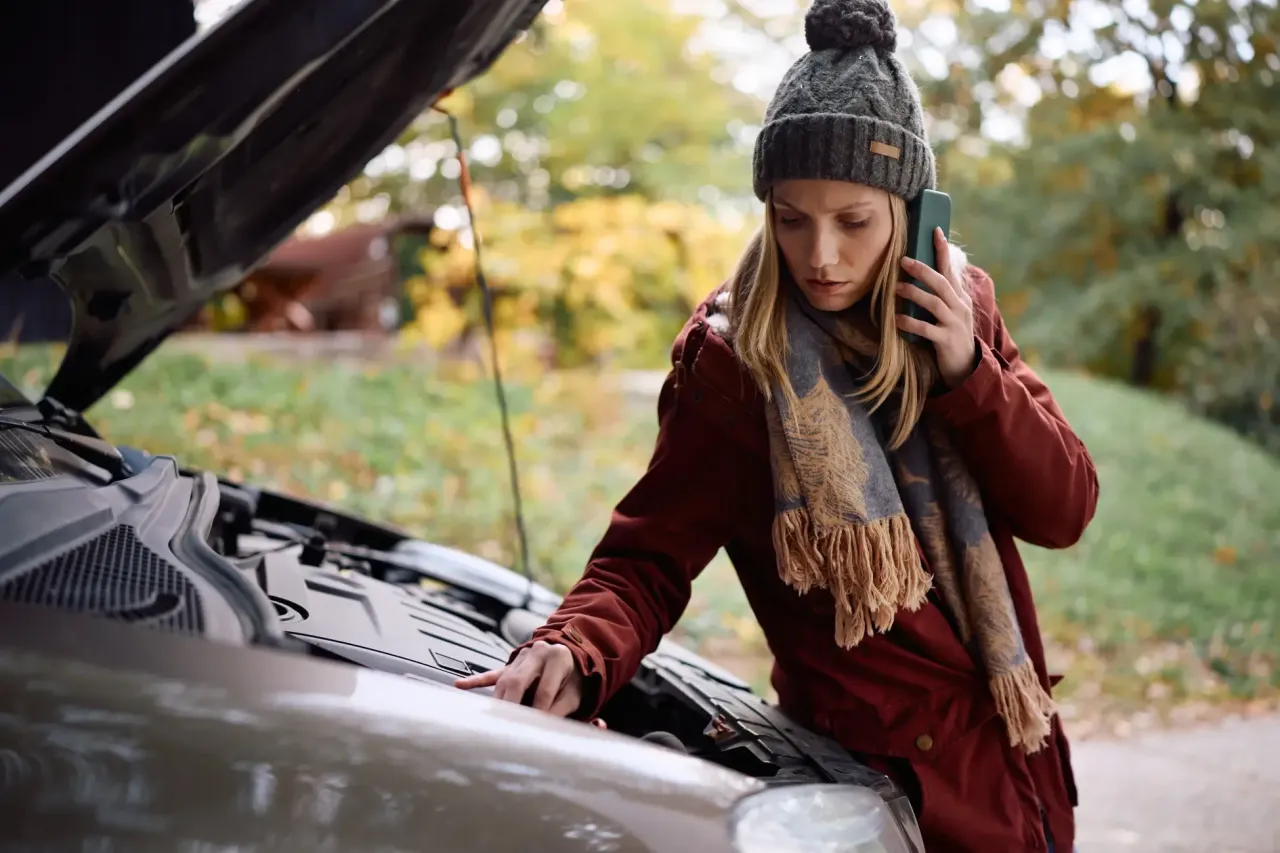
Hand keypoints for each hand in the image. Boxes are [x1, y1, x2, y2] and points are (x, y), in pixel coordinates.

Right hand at [455, 639, 590, 717]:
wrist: (570, 657)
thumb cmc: (572, 680)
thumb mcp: (573, 694)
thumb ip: (559, 710)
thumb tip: (542, 728)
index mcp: (557, 658)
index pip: (545, 688)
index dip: (540, 709)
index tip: (534, 729)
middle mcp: (537, 652)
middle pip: (518, 680)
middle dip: (511, 704)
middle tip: (505, 724)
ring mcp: (521, 657)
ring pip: (504, 680)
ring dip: (498, 701)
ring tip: (490, 720)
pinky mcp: (510, 664)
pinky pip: (492, 673)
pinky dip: (476, 680)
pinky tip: (461, 685)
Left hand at [896, 227, 977, 388]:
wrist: (966, 367)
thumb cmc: (951, 335)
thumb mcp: (949, 312)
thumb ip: (939, 294)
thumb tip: (920, 274)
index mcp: (959, 297)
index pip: (950, 269)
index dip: (942, 250)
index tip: (934, 231)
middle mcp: (959, 307)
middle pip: (941, 283)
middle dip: (922, 270)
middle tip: (903, 260)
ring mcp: (954, 324)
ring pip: (934, 303)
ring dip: (914, 294)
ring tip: (897, 288)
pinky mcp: (947, 341)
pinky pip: (927, 329)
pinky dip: (911, 323)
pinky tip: (897, 320)